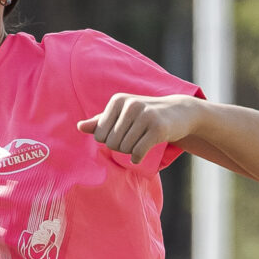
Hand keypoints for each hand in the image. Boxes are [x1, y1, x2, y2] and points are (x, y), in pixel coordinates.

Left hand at [77, 92, 200, 164]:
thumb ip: (100, 121)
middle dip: (120, 148)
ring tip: (140, 143)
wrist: (179, 112)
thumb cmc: (145, 115)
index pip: (99, 135)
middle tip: (133, 141)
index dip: (109, 141)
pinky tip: (141, 154)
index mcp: (118, 101)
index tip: (122, 135)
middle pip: (111, 143)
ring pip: (124, 149)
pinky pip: (138, 152)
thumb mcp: (122, 114)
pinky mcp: (158, 128)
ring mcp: (145, 115)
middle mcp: (130, 105)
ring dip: (130, 152)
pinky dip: (138, 158)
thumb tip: (79, 127)